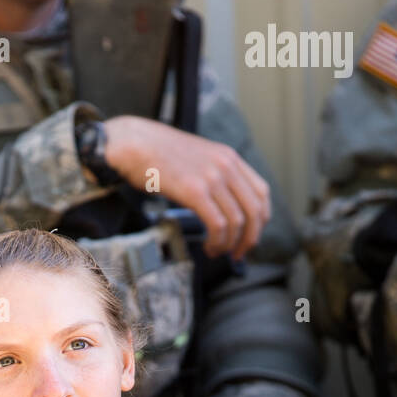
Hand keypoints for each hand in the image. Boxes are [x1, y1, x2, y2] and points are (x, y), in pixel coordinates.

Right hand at [102, 117, 270, 258]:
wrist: (134, 143)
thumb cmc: (157, 154)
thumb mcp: (197, 159)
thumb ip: (213, 176)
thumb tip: (221, 206)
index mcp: (229, 157)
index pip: (262, 192)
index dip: (260, 221)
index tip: (249, 235)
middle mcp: (226, 166)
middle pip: (255, 210)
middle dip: (249, 239)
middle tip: (238, 253)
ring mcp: (212, 177)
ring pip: (237, 221)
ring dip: (230, 244)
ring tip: (216, 251)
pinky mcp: (195, 191)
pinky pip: (218, 224)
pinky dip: (217, 242)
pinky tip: (208, 246)